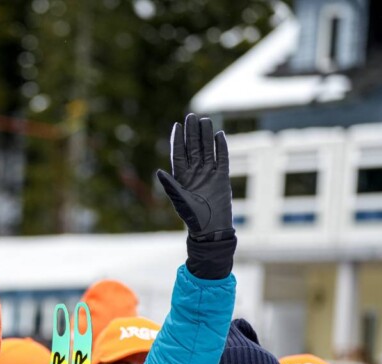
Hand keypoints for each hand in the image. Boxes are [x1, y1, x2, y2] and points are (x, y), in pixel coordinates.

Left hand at [157, 113, 232, 241]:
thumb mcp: (179, 201)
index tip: (177, 125)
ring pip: (207, 150)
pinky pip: (222, 159)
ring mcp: (209, 174)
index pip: (179, 154)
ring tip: (205, 120)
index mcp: (181, 177)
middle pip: (193, 148)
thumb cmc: (192, 218)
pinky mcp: (222, 178)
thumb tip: (158, 171)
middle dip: (192, 133)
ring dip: (206, 136)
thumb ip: (170, 186)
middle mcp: (194, 173)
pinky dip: (221, 147)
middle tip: (192, 116)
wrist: (211, 229)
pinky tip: (219, 135)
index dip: (178, 140)